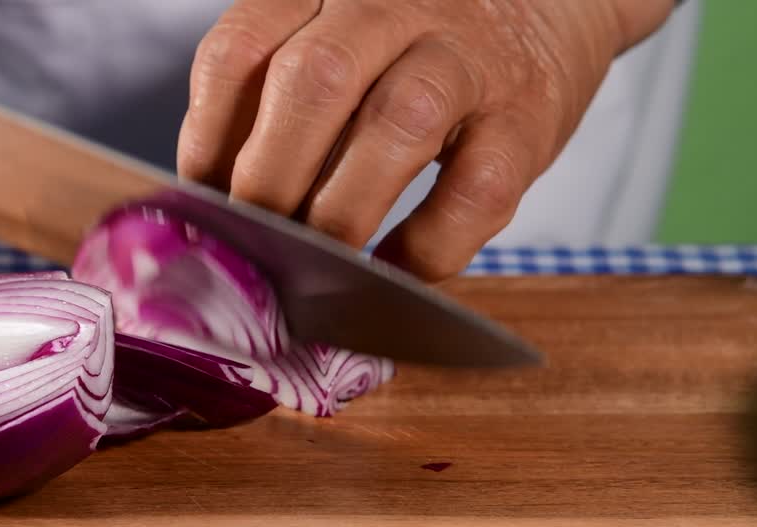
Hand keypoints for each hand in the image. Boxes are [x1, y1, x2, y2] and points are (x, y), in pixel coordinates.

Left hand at [178, 0, 674, 280]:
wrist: (553, 4)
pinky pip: (475, 191)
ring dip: (342, 211)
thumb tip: (215, 199)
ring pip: (395, 124)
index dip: (209, 134)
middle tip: (256, 241)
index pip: (242, 49)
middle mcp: (394, 7)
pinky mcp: (527, 119)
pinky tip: (394, 270)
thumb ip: (281, 92)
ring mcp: (467, 59)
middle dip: (270, 177)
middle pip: (312, 82)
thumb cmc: (421, 41)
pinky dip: (426, 245)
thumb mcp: (341, 35)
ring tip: (320, 263)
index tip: (203, 199)